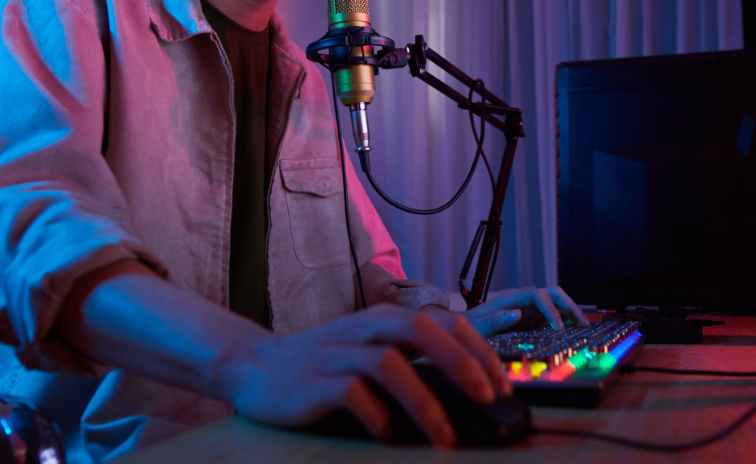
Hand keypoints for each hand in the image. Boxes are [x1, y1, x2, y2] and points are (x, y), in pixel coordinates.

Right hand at [215, 303, 510, 447]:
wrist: (254, 366)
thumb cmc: (324, 365)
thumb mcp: (368, 351)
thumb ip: (410, 361)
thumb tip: (469, 390)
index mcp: (382, 321)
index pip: (441, 320)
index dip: (476, 349)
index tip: (502, 384)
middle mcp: (362, 330)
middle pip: (419, 328)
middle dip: (460, 361)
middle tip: (488, 398)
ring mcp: (338, 354)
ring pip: (389, 364)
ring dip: (425, 402)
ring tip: (445, 436)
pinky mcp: (315, 382)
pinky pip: (352, 394)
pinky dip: (376, 416)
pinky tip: (387, 434)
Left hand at [461, 286, 588, 337]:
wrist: (462, 327)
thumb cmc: (469, 327)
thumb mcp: (478, 326)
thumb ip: (495, 320)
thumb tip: (517, 313)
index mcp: (510, 299)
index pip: (537, 296)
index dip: (551, 310)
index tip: (559, 328)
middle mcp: (521, 300)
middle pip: (551, 293)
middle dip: (569, 305)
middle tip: (583, 323)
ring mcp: (526, 307)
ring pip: (554, 301)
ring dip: (570, 310)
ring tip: (584, 326)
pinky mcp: (528, 317)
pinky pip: (550, 314)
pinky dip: (563, 319)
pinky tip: (572, 331)